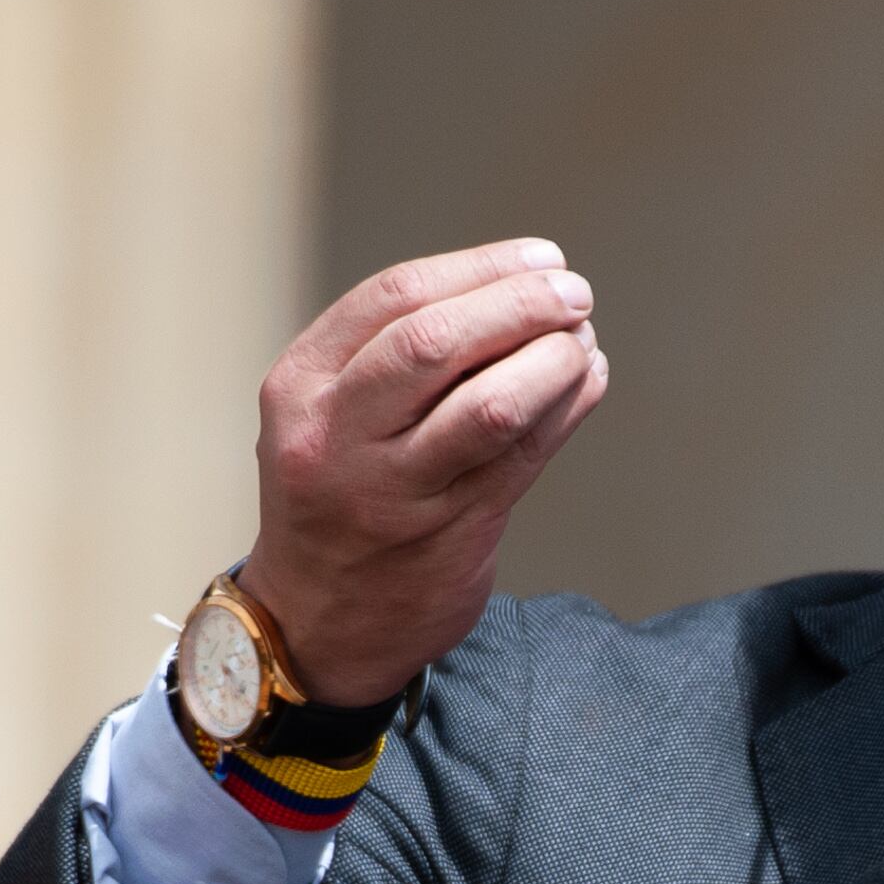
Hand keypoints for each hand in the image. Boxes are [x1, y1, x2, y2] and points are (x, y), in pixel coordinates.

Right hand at [235, 239, 607, 705]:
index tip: (540, 259)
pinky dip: (567, 408)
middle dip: (521, 304)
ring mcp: (392, 492)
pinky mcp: (449, 536)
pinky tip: (585, 381)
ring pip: (490, 404)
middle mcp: (335, 437)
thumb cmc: (334, 496)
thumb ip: (391, 354)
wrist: (315, 624)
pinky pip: (523, 457)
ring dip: (554, 359)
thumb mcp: (324, 414)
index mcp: (299, 387)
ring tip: (581, 340)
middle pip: (436, 341)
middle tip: (574, 293)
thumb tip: (516, 287)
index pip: (395, 298)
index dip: (482, 268)